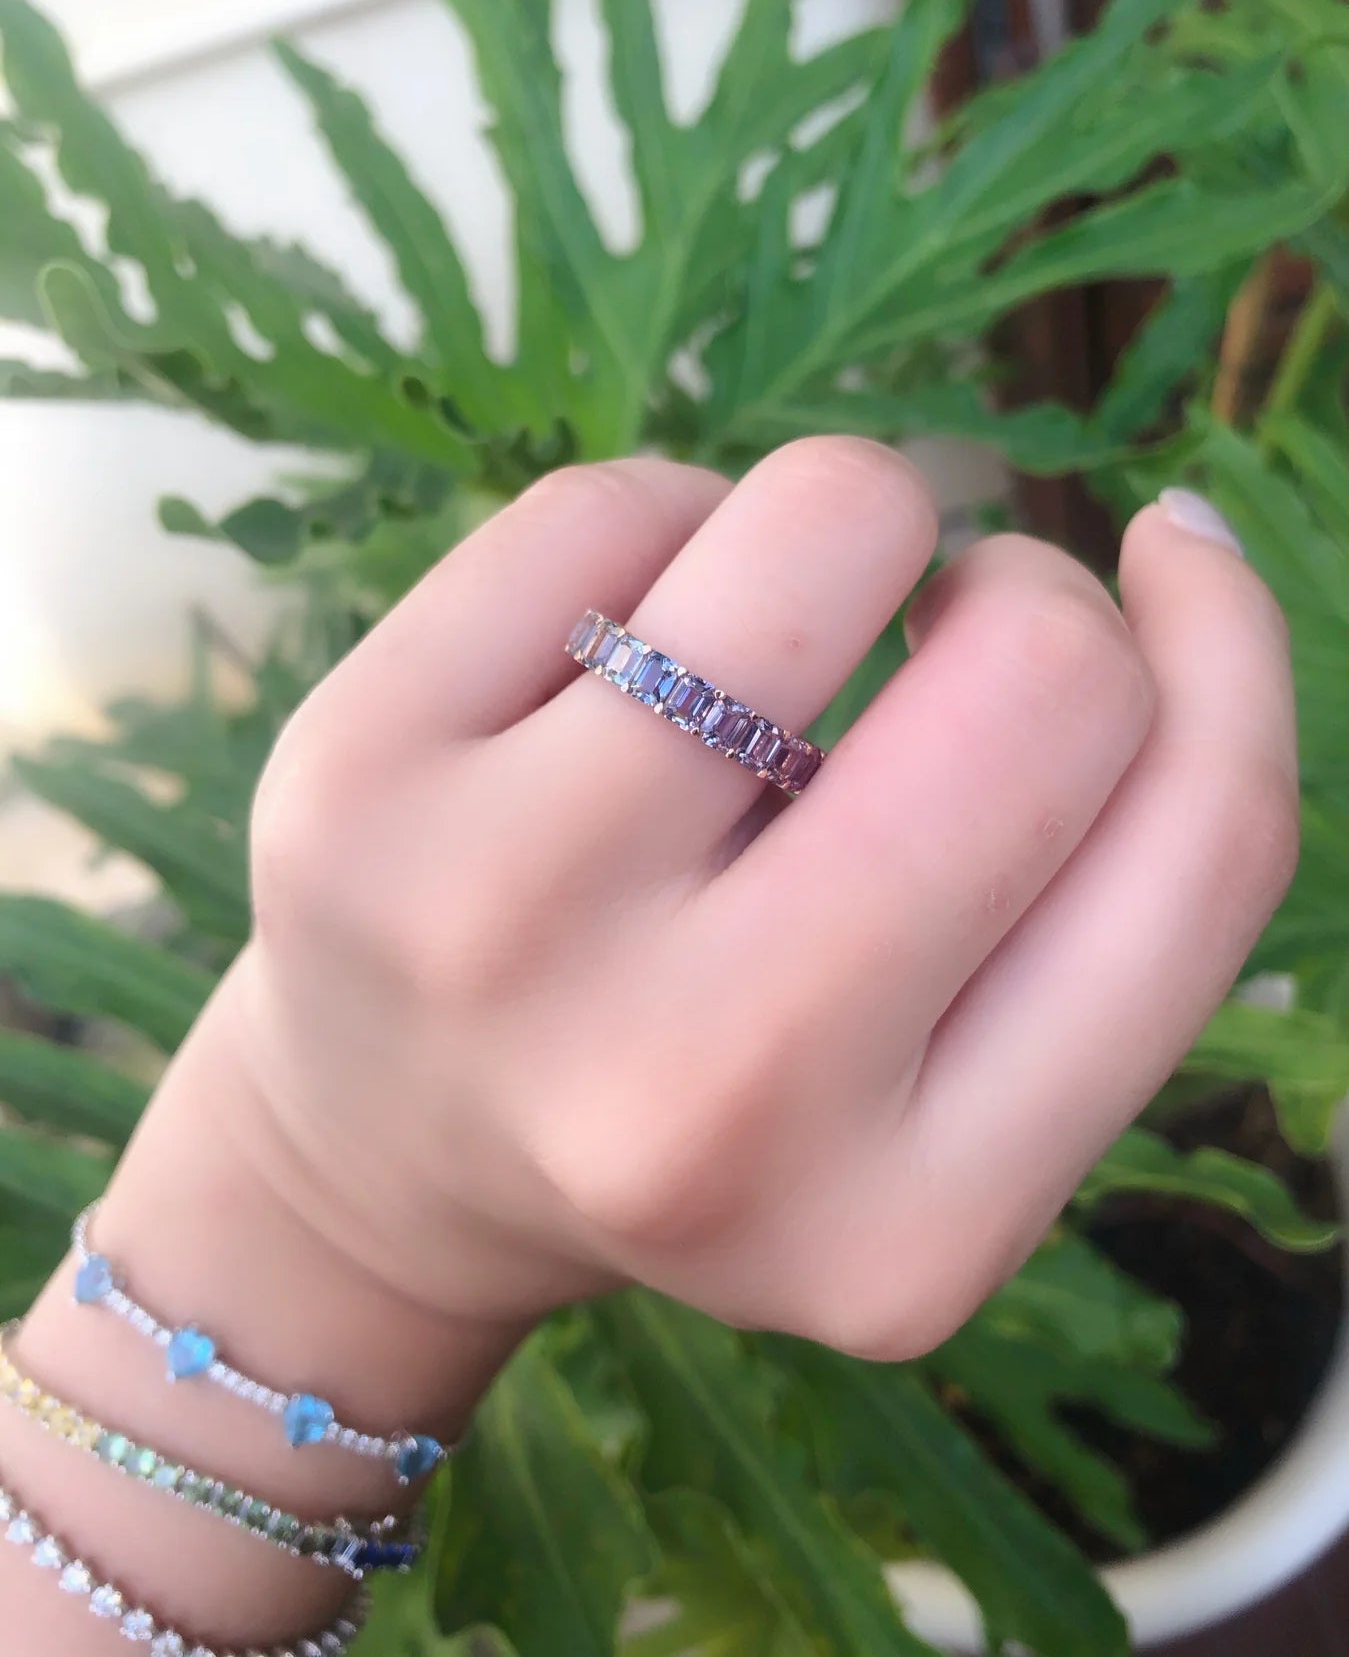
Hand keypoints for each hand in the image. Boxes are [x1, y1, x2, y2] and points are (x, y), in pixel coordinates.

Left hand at [225, 439, 1296, 1354]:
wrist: (381, 1156)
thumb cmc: (711, 1095)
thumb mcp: (943, 1098)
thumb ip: (1108, 883)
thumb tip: (1182, 549)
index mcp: (915, 1227)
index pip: (1203, 846)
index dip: (1227, 652)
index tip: (1171, 568)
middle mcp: (711, 1097)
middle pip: (1042, 671)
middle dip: (1023, 593)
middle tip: (929, 648)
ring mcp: (505, 926)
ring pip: (831, 517)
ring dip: (852, 525)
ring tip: (765, 651)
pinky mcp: (353, 775)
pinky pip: (622, 497)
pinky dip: (667, 530)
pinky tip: (612, 658)